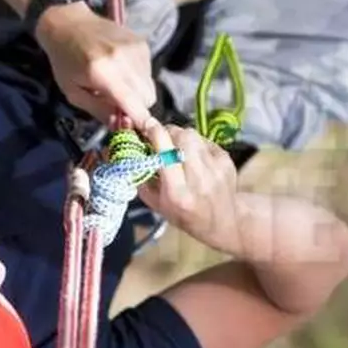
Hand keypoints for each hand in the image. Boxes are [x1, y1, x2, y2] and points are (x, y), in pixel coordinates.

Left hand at [35, 2, 156, 125]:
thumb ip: (99, 111)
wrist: (69, 23)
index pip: (134, 103)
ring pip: (149, 86)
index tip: (143, 132)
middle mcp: (123, 59)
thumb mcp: (73, 93)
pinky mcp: (142, 43)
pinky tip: (121, 68)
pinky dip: (138, 77)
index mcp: (102, 73)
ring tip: (117, 82)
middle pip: (148, 97)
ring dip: (137, 91)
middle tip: (118, 103)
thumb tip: (122, 126)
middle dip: (137, 107)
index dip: (141, 121)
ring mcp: (135, 49)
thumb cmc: (65, 61)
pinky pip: (148, 72)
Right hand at [137, 122, 240, 250]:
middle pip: (181, 137)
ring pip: (192, 135)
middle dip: (168, 133)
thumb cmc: (184, 214)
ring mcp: (216, 169)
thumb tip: (121, 151)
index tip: (146, 126)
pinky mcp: (226, 160)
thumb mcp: (156, 204)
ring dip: (181, 137)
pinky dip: (195, 144)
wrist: (223, 221)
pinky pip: (204, 139)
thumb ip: (139, 178)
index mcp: (177, 193)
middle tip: (162, 139)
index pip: (165, 153)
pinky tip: (195, 158)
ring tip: (178, 150)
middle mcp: (199, 180)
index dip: (154, 134)